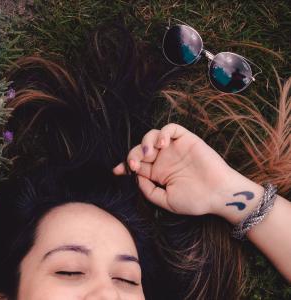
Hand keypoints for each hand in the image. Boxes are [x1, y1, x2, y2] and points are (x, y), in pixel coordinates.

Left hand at [113, 123, 239, 216]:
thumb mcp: (166, 201)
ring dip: (146, 142)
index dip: (125, 165)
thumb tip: (137, 177)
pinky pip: (171, 128)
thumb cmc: (195, 201)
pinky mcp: (186, 140)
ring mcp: (174, 149)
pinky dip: (163, 133)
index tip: (117, 171)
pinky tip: (163, 145)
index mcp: (157, 173)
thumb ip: (149, 191)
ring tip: (150, 154)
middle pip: (140, 149)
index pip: (136, 165)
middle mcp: (164, 159)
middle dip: (133, 155)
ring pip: (152, 136)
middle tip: (135, 165)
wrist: (219, 195)